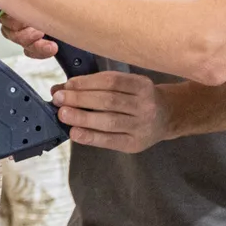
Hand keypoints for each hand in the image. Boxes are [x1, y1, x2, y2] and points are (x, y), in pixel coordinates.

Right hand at [0, 0, 80, 59]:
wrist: (93, 9)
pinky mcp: (39, 42)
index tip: (19, 11)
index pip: (1, 1)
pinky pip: (28, 51)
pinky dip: (39, 50)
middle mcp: (22, 10)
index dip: (6, 8)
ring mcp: (29, 27)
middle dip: (20, 27)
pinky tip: (52, 45)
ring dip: (29, 38)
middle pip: (5, 24)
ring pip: (14, 38)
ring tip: (44, 33)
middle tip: (35, 26)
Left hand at [50, 72, 171, 152]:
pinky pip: (109, 140)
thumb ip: (95, 86)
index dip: (87, 82)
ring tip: (63, 114)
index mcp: (142, 85)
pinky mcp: (135, 144)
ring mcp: (142, 126)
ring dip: (82, 117)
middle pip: (109, 101)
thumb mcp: (124, 86)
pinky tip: (75, 132)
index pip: (112, 81)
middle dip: (80, 99)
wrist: (166, 117)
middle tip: (58, 99)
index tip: (67, 84)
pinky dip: (90, 137)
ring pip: (109, 121)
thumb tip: (60, 89)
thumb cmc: (137, 99)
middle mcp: (145, 105)